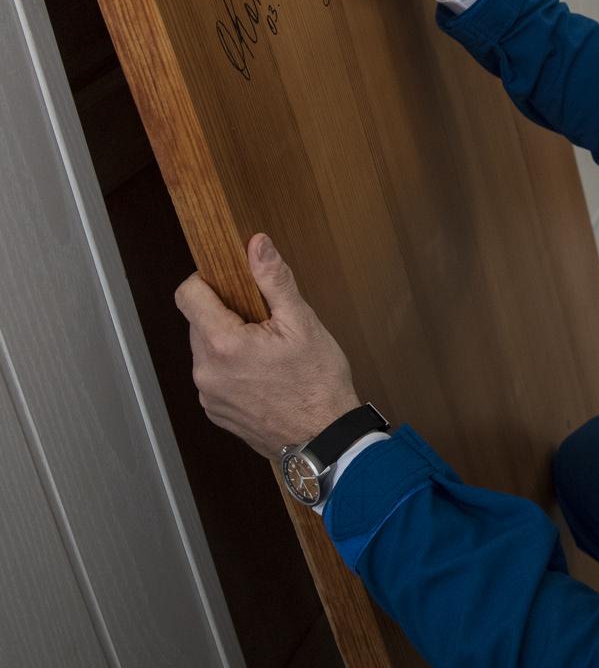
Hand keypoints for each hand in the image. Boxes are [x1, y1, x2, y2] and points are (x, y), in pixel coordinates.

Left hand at [176, 234, 360, 457]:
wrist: (324, 440)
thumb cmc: (318, 382)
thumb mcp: (302, 322)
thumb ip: (274, 280)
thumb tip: (257, 244)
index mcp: (223, 344)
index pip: (187, 295)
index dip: (207, 280)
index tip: (231, 281)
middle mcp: (206, 372)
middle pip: (199, 322)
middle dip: (227, 313)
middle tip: (266, 321)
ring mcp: (208, 395)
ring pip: (207, 350)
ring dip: (230, 341)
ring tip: (270, 351)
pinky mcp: (216, 412)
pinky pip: (214, 376)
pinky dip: (233, 367)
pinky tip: (266, 375)